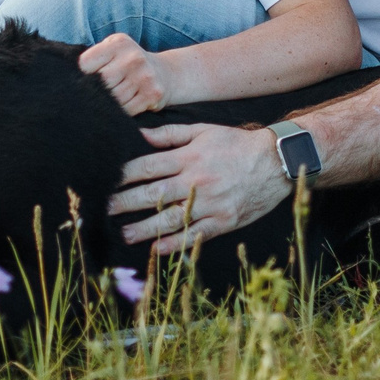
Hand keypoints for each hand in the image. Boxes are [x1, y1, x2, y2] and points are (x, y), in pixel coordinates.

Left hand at [79, 33, 174, 114]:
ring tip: (106, 102)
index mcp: (118, 44)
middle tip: (92, 96)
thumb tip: (67, 74)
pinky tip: (120, 108)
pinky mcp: (152, 94)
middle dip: (94, 92)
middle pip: (100, 83)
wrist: (165, 73)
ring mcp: (144, 76)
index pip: (86, 63)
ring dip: (107, 104)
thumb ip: (95, 56)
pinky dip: (120, 113)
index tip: (81, 82)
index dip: (81, 76)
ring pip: (113, 99)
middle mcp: (133, 58)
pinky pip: (126, 110)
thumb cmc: (129, 62)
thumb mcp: (114, 48)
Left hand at [108, 123, 291, 254]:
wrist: (274, 162)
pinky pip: (194, 235)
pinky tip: (156, 249)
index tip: (106, 182)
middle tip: (104, 210)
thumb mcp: (203, 130)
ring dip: (144, 228)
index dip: (124, 176)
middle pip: (153, 194)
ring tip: (124, 233)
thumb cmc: (236, 144)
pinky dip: (175, 243)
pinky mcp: (222, 221)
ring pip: (170, 218)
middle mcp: (196, 181)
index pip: (148, 167)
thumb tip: (139, 135)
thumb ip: (170, 135)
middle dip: (126, 203)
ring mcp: (209, 203)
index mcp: (189, 157)